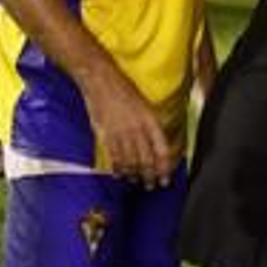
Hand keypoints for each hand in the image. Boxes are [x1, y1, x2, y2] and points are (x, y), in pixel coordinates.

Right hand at [78, 62, 176, 188]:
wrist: (101, 81)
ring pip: (130, 161)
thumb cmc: (124, 89)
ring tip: (137, 182)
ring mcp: (120, 133)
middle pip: (146, 159)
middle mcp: (137, 129)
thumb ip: (150, 124)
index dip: (164, 167)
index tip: (166, 178)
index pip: (161, 150)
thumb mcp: (144, 105)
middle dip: (150, 175)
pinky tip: (121, 174)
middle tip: (152, 185)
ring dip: (134, 175)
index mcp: (150, 120)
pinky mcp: (105, 135)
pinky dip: (118, 168)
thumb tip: (155, 142)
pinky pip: (114, 156)